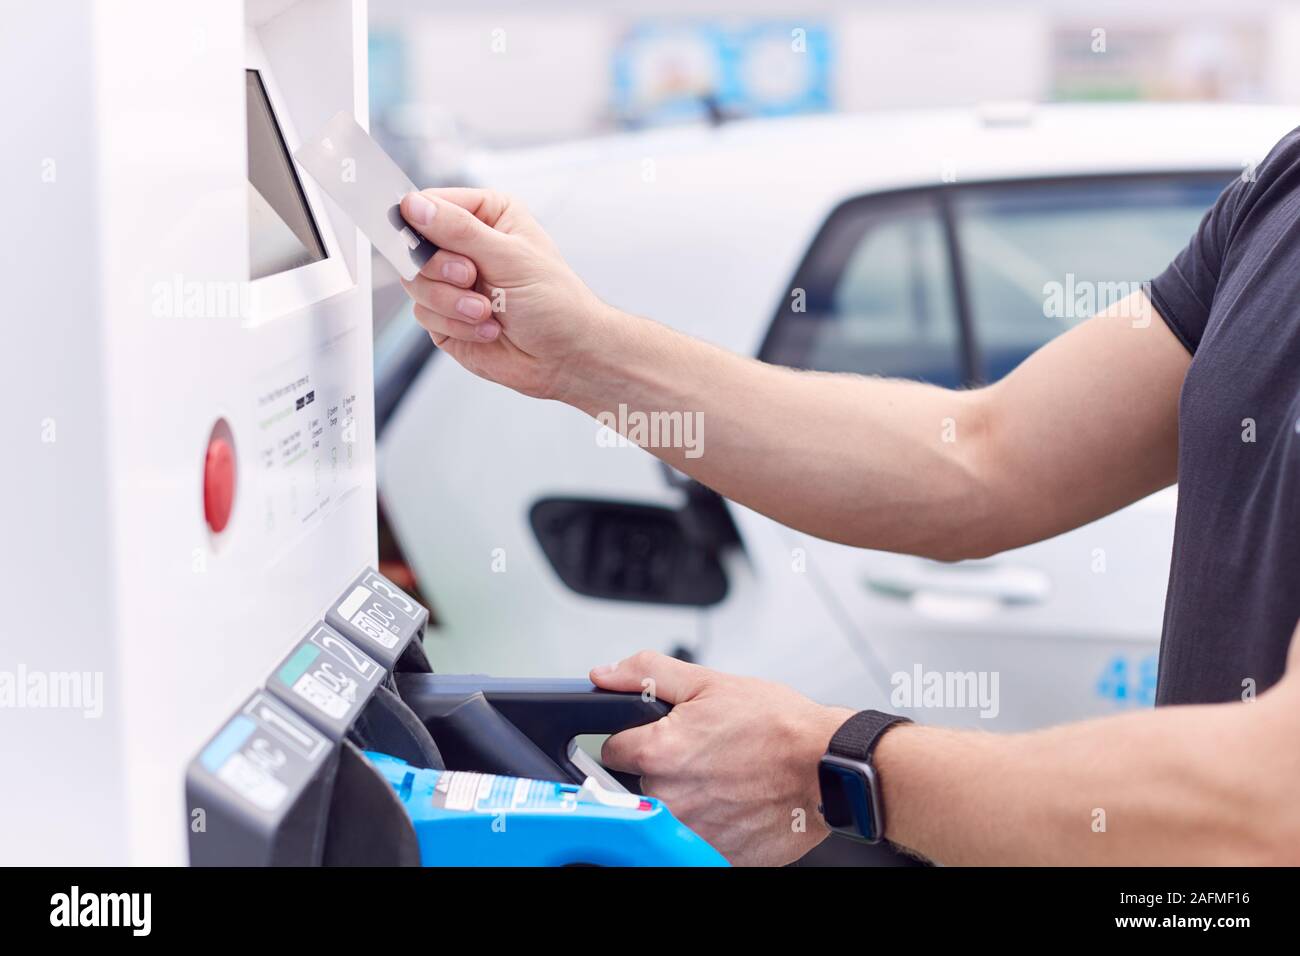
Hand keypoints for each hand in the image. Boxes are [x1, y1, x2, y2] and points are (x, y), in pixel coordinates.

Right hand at [398, 187, 612, 400]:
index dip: (418, 220)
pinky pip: (424, 314)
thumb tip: (413, 206)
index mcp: (486, 216)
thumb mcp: (508, 256)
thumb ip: (458, 230)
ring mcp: (452, 283)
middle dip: (441, 268)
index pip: (430, 203)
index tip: (420, 237)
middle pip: (414, 246)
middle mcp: (465, 246)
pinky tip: (488, 330)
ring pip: (415, 283)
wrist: (566, 356)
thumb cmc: (554, 301)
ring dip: (451, 302)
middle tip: (470, 277)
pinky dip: (456, 325)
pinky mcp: (445, 317)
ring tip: (487, 311)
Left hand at [590, 651, 852, 865]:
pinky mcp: (715, 854)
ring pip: (667, 812)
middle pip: (638, 784)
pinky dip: (710, 822)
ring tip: (722, 777)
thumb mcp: (707, 681)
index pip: (611, 750)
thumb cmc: (777, 725)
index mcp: (657, 752)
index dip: (636, 738)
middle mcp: (667, 797)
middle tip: (703, 754)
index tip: (662, 736)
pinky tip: (733, 801)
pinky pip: (694, 838)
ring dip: (686, 797)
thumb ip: (645, 673)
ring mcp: (691, 831)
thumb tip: (603, 674)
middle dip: (663, 768)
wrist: (827, 767)